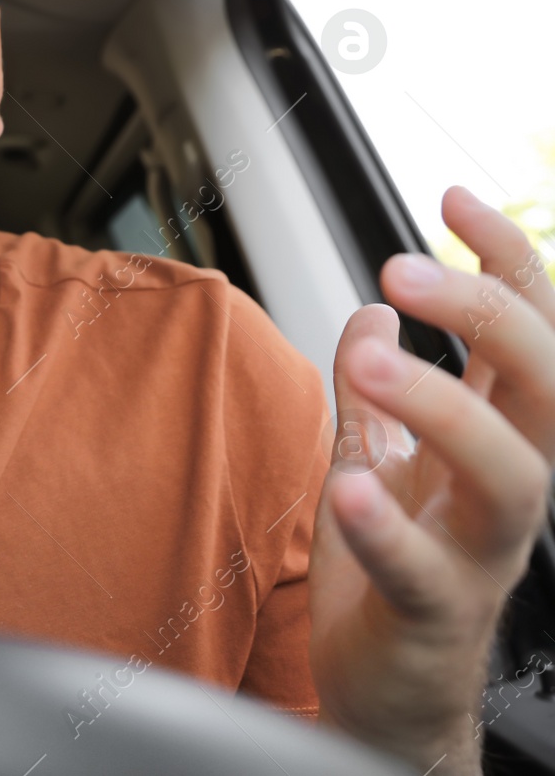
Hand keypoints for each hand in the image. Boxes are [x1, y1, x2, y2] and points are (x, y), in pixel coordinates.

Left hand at [310, 186, 554, 774]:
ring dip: (444, 407)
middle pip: (546, 387)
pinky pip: (427, 572)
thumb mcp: (375, 458)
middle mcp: (510, 491)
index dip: (507, 260)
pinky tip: (352, 487)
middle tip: (401, 265)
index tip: (453, 196)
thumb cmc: (389, 572)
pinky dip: (392, 528)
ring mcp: (483, 557)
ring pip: (512, 476)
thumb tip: (371, 312)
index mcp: (497, 442)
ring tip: (373, 360)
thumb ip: (376, 391)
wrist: (385, 690)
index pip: (531, 334)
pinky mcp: (435, 617)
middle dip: (487, 314)